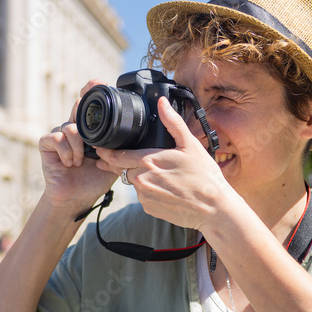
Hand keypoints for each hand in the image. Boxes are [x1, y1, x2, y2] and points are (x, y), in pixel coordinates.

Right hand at [40, 80, 117, 209]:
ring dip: (78, 145)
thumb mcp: (113, 164)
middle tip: (88, 110)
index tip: (100, 83)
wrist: (77, 197)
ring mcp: (59, 135)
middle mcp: (74, 128)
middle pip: (77, 106)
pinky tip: (70, 162)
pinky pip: (56, 138)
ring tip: (80, 161)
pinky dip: (66, 151)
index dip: (91, 91)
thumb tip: (132, 140)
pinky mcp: (47, 145)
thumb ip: (120, 151)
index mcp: (89, 130)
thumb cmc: (94, 180)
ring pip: (69, 126)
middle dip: (83, 105)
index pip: (90, 106)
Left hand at [95, 96, 228, 231]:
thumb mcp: (190, 145)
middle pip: (121, 170)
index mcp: (148, 162)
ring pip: (133, 183)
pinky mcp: (149, 209)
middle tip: (123, 160)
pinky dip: (148, 191)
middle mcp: (141, 180)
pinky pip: (142, 197)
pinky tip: (164, 188)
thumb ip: (172, 123)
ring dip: (138, 178)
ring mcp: (144, 196)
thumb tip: (161, 102)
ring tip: (159, 175)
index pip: (116, 156)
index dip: (105, 152)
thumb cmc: (204, 176)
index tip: (99, 148)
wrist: (213, 209)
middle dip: (120, 164)